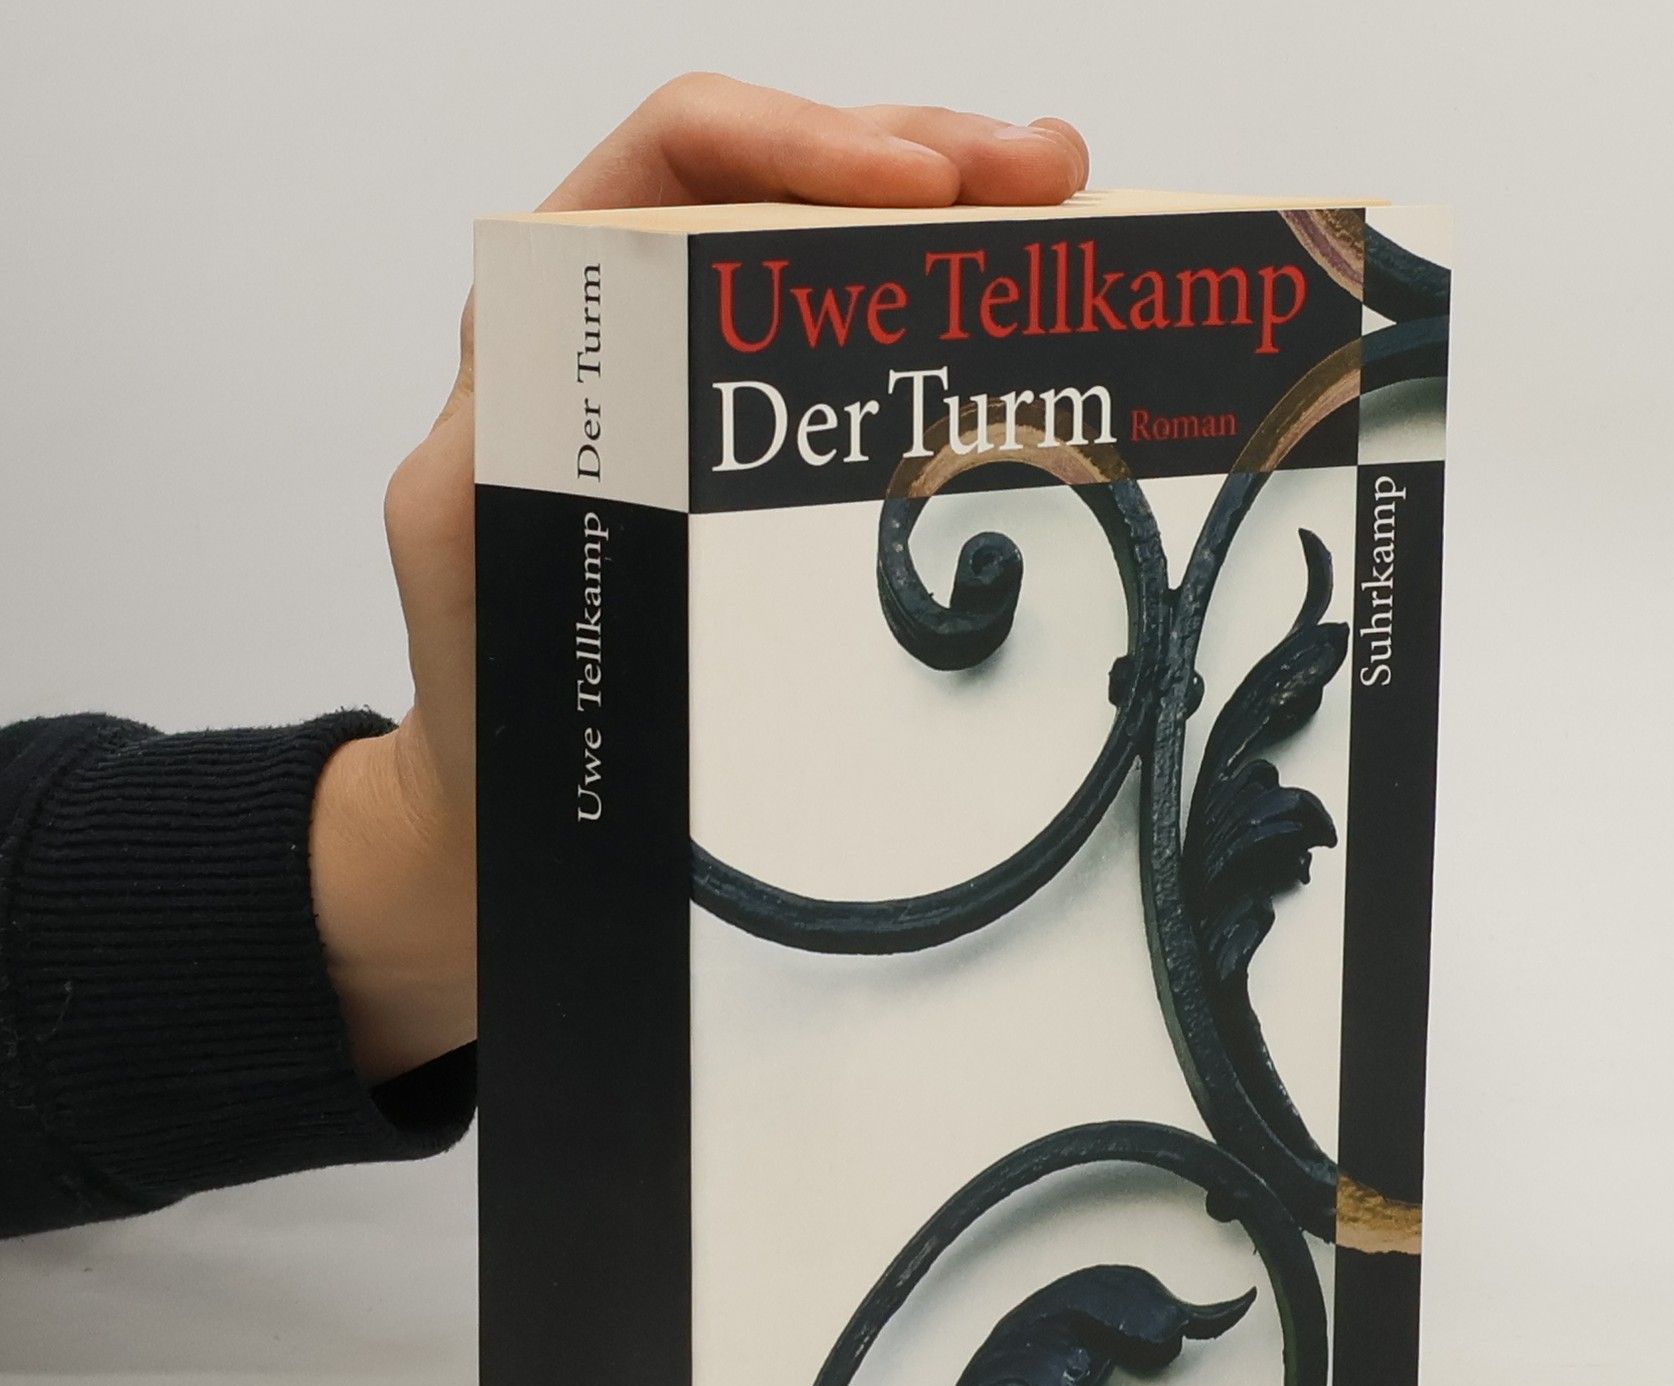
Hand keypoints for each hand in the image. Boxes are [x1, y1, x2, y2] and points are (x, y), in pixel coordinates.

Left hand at [311, 74, 1090, 1084]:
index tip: (914, 188)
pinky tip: (1032, 328)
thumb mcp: (465, 537)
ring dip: (964, 219)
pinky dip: (960, 330)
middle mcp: (649, 333)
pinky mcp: (784, 477)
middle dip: (929, 153)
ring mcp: (730, 403)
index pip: (677, 158)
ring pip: (850, 263)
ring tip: (1061, 212)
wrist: (521, 805)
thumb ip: (511, 438)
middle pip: (796, 182)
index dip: (799, 144)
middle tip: (1044, 180)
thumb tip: (608, 383)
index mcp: (560, 317)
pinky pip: (874, 376)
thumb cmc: (491, 683)